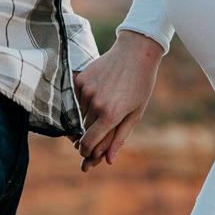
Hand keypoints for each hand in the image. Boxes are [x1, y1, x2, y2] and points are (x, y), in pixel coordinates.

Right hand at [73, 30, 164, 171]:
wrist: (135, 52)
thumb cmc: (140, 85)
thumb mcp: (135, 114)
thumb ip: (119, 138)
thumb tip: (108, 161)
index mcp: (111, 115)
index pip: (89, 142)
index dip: (86, 151)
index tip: (87, 153)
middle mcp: (95, 103)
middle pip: (83, 130)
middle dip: (87, 136)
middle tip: (96, 131)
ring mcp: (85, 90)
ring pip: (78, 115)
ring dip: (85, 118)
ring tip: (102, 107)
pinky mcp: (80, 80)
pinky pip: (75, 100)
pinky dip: (82, 103)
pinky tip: (96, 95)